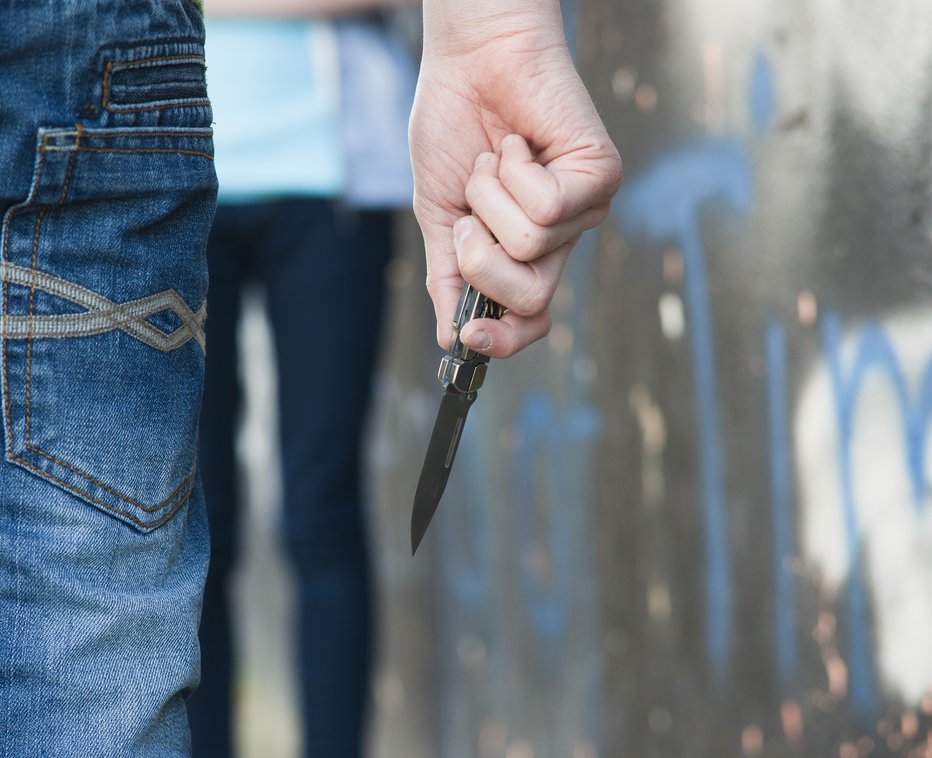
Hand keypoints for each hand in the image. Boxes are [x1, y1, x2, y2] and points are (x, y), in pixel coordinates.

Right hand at [409, 4, 621, 356]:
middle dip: (481, 259)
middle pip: (531, 299)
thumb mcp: (438, 216)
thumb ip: (447, 277)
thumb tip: (449, 339)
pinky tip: (515, 144)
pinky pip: (548, 207)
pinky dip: (513, 172)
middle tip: (470, 212)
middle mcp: (559, 240)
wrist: (469, 61)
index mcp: (522, 255)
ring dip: (489, 199)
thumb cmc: (453, 129)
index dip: (503, 340)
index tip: (469, 337)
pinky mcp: (600, 176)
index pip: (528, 321)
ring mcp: (583, 210)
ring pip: (531, 247)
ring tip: (494, 161)